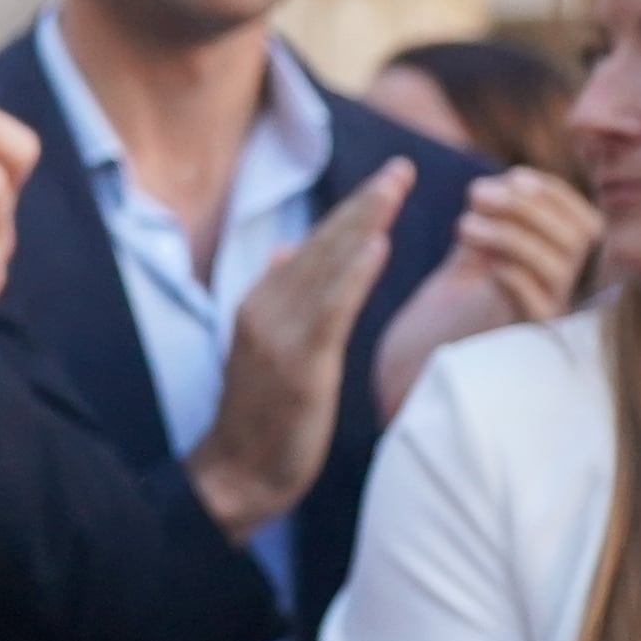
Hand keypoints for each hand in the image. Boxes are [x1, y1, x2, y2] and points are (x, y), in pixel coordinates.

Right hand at [183, 165, 411, 536]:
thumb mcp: (265, 348)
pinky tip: (376, 246)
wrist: (236, 474)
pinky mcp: (298, 364)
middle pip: (323, 245)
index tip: (388, 181)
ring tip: (395, 188)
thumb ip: (278, 296)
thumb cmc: (260, 418)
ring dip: (363, 223)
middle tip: (404, 167)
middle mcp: (265, 309)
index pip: (314, 247)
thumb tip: (286, 249)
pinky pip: (329, 310)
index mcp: (260, 303)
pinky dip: (352, 274)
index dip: (352, 212)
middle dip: (365, 204)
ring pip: (327, 267)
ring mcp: (278, 335)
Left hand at [377, 168, 602, 419]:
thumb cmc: (436, 323)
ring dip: (514, 234)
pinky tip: (484, 265)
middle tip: (478, 193)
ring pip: (562, 265)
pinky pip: (539, 306)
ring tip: (463, 224)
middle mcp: (564, 297)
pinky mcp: (523, 347)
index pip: (584, 221)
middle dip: (531, 206)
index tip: (510, 176)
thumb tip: (501, 183)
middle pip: (582, 237)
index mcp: (556, 274)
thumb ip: (492, 228)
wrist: (405, 381)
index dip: (553, 193)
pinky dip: (515, 275)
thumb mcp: (470, 264)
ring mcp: (549, 323)